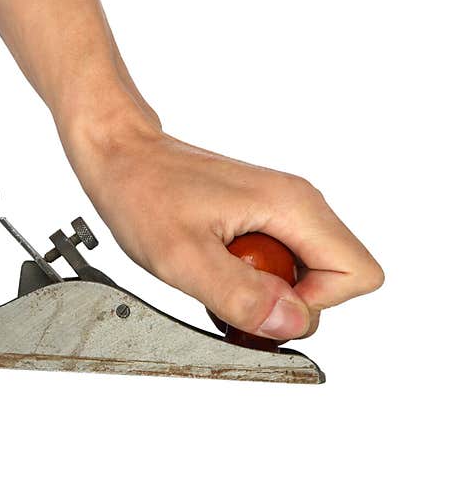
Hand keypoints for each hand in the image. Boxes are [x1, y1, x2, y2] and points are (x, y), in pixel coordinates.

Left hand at [64, 115, 382, 340]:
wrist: (120, 155)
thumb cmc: (142, 192)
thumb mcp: (182, 256)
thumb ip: (240, 294)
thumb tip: (292, 324)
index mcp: (292, 207)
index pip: (357, 275)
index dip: (314, 305)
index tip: (259, 300)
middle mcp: (297, 204)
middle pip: (337, 278)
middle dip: (288, 303)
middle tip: (229, 288)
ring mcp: (281, 209)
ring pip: (308, 274)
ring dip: (266, 293)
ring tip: (216, 275)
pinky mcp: (262, 217)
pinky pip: (280, 263)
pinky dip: (252, 279)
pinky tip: (215, 269)